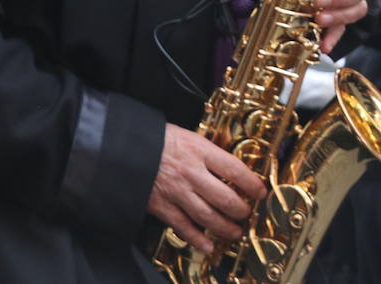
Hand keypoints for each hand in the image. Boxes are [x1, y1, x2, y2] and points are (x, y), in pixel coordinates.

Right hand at [147, 125, 266, 252]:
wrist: (121, 144)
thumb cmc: (152, 137)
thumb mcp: (184, 135)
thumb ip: (205, 152)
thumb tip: (227, 168)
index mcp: (197, 150)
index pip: (235, 170)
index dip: (253, 185)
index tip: (259, 192)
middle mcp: (190, 172)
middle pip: (226, 199)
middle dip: (241, 211)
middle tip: (245, 213)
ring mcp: (176, 191)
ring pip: (209, 217)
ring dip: (226, 228)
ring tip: (234, 231)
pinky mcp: (161, 205)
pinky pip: (184, 227)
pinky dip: (198, 239)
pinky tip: (208, 245)